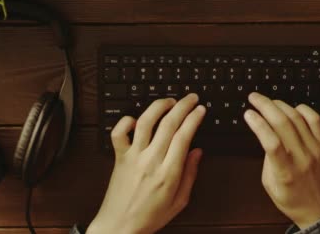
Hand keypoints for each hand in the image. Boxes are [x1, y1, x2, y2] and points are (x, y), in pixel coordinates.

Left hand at [87, 94, 204, 233]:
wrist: (119, 227)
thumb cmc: (149, 217)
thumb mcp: (179, 201)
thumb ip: (190, 175)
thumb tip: (197, 151)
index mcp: (168, 173)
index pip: (184, 136)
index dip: (194, 119)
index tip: (201, 110)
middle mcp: (150, 161)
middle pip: (168, 124)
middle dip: (183, 106)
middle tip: (191, 98)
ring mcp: (133, 157)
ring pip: (145, 122)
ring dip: (159, 107)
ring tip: (169, 101)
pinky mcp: (119, 157)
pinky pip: (118, 132)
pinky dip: (126, 121)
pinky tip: (137, 118)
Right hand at [244, 92, 319, 229]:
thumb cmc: (294, 200)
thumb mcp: (270, 185)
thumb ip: (267, 159)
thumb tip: (264, 135)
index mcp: (285, 171)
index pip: (271, 141)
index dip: (257, 124)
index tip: (248, 114)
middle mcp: (301, 157)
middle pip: (283, 123)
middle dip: (265, 105)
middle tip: (254, 98)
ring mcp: (315, 149)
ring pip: (297, 118)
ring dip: (280, 105)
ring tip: (269, 101)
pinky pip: (315, 119)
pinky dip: (302, 109)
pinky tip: (293, 108)